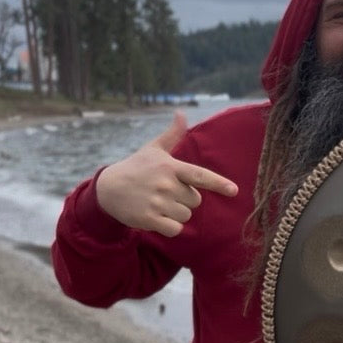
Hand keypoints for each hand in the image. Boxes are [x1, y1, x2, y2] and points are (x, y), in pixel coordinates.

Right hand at [95, 111, 238, 236]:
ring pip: (186, 215)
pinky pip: (175, 229)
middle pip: (195, 201)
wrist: (108, 189)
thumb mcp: (153, 149)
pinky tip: (157, 217)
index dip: (219, 184)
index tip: (234, 191)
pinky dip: (170, 226)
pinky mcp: (150, 219)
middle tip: (166, 193)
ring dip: (177, 213)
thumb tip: (181, 113)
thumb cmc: (136, 168)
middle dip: (185, 199)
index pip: (200, 176)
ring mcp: (157, 202)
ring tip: (159, 203)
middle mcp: (165, 184)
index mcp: (170, 167)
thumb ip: (172, 135)